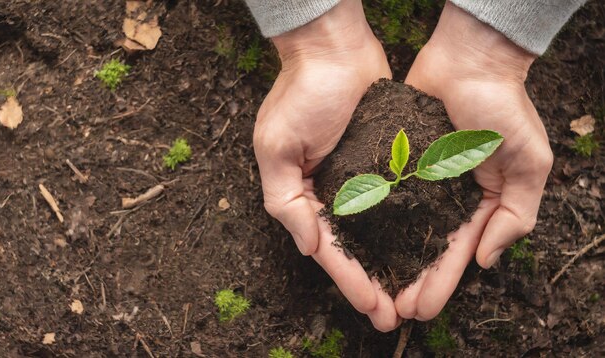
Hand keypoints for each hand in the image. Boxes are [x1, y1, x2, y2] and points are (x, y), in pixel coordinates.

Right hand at [253, 0, 400, 330]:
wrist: (334, 49)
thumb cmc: (301, 95)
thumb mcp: (276, 148)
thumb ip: (285, 201)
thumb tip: (309, 247)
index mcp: (304, 195)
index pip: (329, 249)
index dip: (350, 281)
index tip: (373, 308)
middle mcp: (334, 193)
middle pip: (357, 250)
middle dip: (374, 285)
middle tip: (396, 317)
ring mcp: (362, 179)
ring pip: (382, 234)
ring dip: (396, 265)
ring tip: (416, 297)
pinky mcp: (387, 162)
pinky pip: (400, 202)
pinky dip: (410, 228)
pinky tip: (426, 250)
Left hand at [395, 2, 552, 319]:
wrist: (468, 60)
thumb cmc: (502, 107)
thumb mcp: (528, 162)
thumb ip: (515, 213)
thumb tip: (485, 258)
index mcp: (477, 203)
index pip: (456, 252)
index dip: (440, 283)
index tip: (420, 309)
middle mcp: (442, 197)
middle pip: (422, 248)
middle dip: (408, 281)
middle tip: (389, 311)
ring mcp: (416, 180)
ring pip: (396, 228)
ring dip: (384, 259)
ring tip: (368, 287)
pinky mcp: (392, 160)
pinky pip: (378, 194)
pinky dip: (368, 218)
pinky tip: (353, 241)